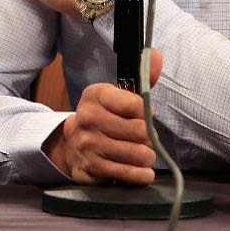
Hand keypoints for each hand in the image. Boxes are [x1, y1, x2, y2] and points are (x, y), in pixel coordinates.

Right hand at [44, 48, 163, 183]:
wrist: (73, 143)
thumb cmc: (105, 116)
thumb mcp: (119, 94)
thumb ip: (142, 76)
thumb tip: (156, 55)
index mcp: (95, 95)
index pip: (135, 103)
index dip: (146, 112)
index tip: (145, 115)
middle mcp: (87, 118)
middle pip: (137, 131)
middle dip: (149, 137)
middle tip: (147, 138)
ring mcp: (86, 145)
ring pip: (133, 153)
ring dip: (147, 156)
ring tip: (146, 154)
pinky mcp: (88, 169)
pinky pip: (123, 173)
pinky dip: (139, 175)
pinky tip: (144, 172)